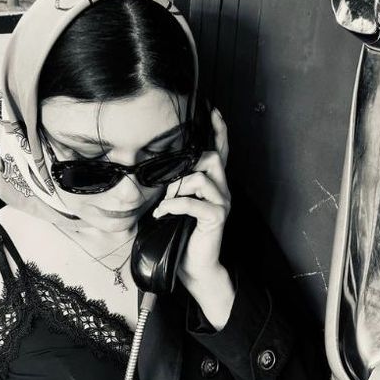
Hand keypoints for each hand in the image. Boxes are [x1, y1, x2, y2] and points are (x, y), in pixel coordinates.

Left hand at [151, 106, 234, 324]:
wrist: (196, 267)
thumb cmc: (184, 235)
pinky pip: (193, 202)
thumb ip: (176, 187)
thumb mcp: (178, 205)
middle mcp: (222, 191)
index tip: (213, 111)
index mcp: (215, 185)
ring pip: (201, 178)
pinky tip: (162, 214)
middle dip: (188, 164)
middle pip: (212, 158)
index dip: (219, 132)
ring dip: (176, 188)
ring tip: (164, 204)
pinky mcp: (216, 218)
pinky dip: (173, 206)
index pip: (221, 152)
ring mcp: (221, 204)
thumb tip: (157, 170)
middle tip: (169, 181)